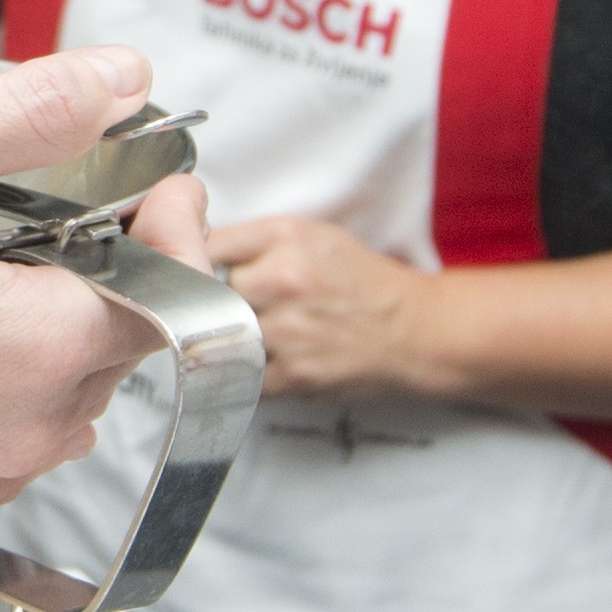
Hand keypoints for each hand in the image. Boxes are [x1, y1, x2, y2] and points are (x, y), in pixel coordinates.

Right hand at [0, 49, 167, 559]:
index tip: (151, 176)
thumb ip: (25, 115)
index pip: (175, 287)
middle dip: (104, 260)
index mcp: (36, 348)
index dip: (173, 220)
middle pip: (128, 334)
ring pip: (70, 379)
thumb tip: (115, 83)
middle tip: (35, 199)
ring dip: (49, 312)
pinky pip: (9, 417)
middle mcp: (25, 426)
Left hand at [206, 210, 453, 401]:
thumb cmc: (363, 283)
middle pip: (211, 293)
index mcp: (287, 236)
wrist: (414, 330)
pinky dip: (252, 373)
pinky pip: (245, 375)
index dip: (199, 263)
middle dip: (223, 304)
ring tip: (265, 335)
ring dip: (237, 340)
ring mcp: (288, 329)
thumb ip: (258, 241)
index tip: (199, 275)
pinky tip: (274, 360)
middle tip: (245, 308)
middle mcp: (285, 278)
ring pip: (225, 336)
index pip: (209, 245)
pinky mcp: (293, 373)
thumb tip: (197, 250)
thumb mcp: (315, 237)